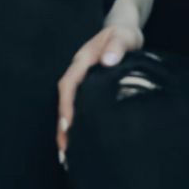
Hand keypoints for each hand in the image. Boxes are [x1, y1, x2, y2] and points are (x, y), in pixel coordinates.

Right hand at [57, 24, 142, 155]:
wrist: (126, 33)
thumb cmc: (124, 35)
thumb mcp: (123, 36)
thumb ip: (117, 45)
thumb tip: (108, 61)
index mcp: (82, 60)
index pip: (69, 84)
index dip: (66, 105)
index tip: (68, 125)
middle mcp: (78, 73)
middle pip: (65, 101)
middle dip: (62, 125)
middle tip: (65, 150)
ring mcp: (83, 82)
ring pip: (71, 107)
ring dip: (68, 129)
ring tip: (68, 154)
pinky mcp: (91, 90)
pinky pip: (81, 108)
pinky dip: (79, 125)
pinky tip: (82, 142)